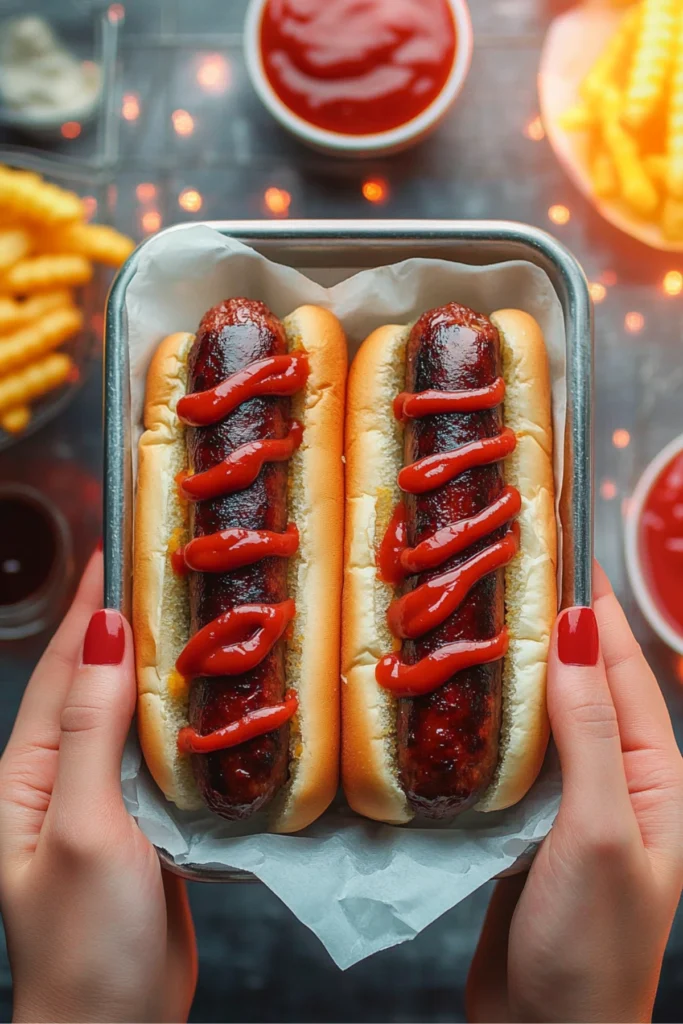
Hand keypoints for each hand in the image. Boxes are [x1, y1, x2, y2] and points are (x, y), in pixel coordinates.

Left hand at [0, 551, 197, 1022]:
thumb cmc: (86, 944)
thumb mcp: (84, 827)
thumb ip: (90, 729)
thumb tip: (102, 632)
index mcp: (29, 771)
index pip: (62, 664)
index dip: (93, 602)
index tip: (122, 543)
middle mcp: (63, 776)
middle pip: (99, 681)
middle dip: (133, 622)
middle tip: (179, 568)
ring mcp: (105, 799)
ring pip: (136, 715)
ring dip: (165, 665)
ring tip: (205, 614)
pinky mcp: (145, 822)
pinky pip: (164, 755)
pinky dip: (189, 719)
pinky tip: (217, 696)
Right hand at [466, 563, 682, 1023]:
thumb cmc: (590, 945)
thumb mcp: (599, 830)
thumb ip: (588, 730)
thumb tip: (577, 631)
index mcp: (651, 772)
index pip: (620, 664)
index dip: (591, 603)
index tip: (555, 545)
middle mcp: (614, 776)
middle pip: (580, 681)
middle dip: (546, 626)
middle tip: (496, 575)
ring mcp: (568, 800)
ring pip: (541, 714)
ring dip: (511, 669)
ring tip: (470, 621)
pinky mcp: (525, 823)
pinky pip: (511, 755)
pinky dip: (487, 720)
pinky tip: (456, 700)